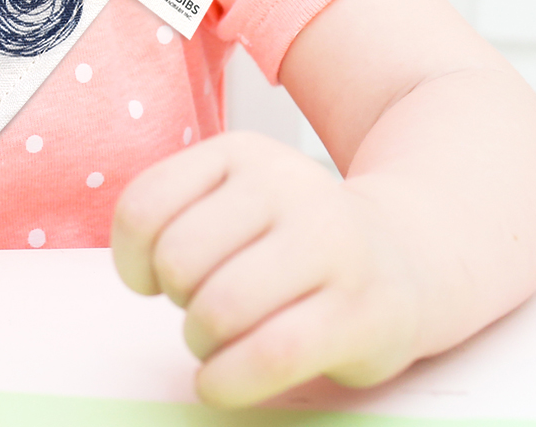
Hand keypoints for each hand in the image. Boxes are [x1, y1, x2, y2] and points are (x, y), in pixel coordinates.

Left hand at [112, 132, 424, 407]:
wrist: (404, 255)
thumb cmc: (293, 237)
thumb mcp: (236, 196)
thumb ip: (178, 215)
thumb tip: (140, 271)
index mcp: (241, 152)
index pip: (145, 206)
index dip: (131, 258)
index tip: (153, 279)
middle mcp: (286, 185)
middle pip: (179, 259)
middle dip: (177, 300)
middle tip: (201, 307)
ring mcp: (329, 245)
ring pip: (221, 307)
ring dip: (201, 342)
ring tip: (218, 342)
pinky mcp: (359, 312)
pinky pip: (269, 355)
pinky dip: (226, 380)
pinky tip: (220, 382)